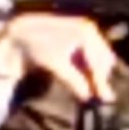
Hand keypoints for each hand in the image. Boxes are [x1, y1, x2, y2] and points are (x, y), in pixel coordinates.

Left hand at [0, 13, 114, 103]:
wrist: (24, 30)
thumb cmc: (39, 47)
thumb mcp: (56, 64)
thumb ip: (73, 80)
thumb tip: (87, 96)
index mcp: (86, 34)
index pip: (99, 63)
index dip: (101, 82)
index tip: (105, 99)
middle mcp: (90, 30)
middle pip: (104, 60)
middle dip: (99, 78)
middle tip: (97, 96)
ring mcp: (88, 32)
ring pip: (100, 58)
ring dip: (95, 73)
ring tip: (89, 88)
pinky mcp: (83, 35)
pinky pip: (92, 55)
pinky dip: (89, 67)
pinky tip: (83, 77)